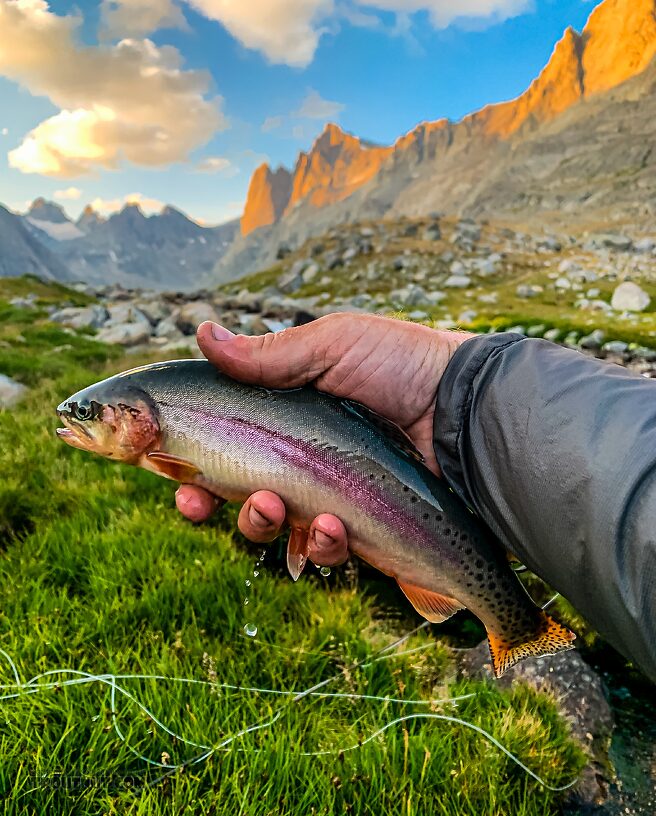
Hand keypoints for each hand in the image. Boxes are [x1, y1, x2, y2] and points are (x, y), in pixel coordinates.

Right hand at [176, 313, 472, 565]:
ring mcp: (329, 501)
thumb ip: (267, 356)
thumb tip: (203, 333)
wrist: (465, 407)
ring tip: (275, 506)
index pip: (222, 447)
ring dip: (258, 524)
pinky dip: (322, 544)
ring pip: (271, 532)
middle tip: (196, 499)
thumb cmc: (401, 366)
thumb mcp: (332, 346)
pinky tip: (335, 525)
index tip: (164, 467)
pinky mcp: (362, 533)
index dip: (186, 462)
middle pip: (233, 497)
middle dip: (206, 505)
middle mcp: (300, 463)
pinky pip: (326, 553)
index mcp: (285, 420)